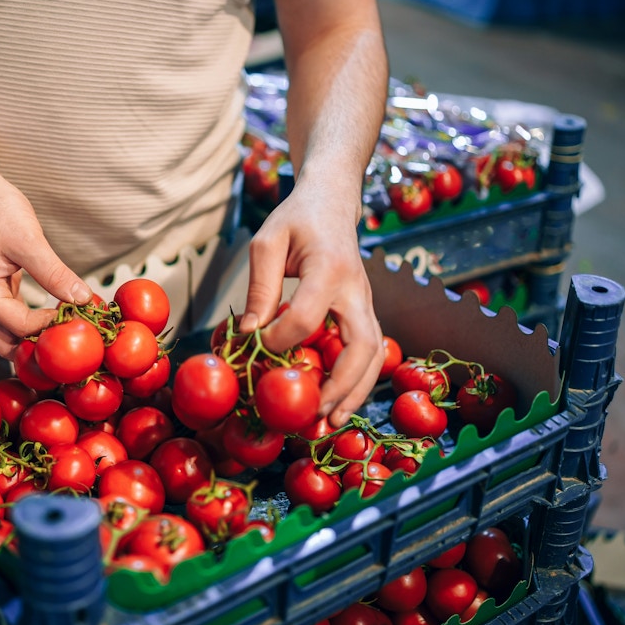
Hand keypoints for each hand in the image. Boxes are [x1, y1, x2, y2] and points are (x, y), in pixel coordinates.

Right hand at [0, 177, 92, 358]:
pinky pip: (11, 314)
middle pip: (6, 344)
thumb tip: (83, 298)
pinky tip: (53, 313)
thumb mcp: (29, 241)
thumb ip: (55, 273)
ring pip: (7, 332)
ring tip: (63, 329)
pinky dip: (30, 319)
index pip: (18, 326)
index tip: (76, 315)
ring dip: (32, 336)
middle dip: (34, 348)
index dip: (48, 325)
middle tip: (66, 340)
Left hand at [238, 186, 383, 426]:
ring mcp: (366, 302)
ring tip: (329, 422)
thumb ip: (260, 286)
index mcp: (330, 267)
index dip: (281, 339)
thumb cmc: (296, 219)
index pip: (309, 315)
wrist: (332, 202)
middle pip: (362, 345)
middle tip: (313, 414)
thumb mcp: (267, 241)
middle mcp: (357, 289)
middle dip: (340, 385)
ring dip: (355, 392)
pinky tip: (336, 402)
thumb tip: (249, 334)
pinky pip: (370, 350)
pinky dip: (357, 381)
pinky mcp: (365, 312)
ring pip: (375, 354)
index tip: (256, 348)